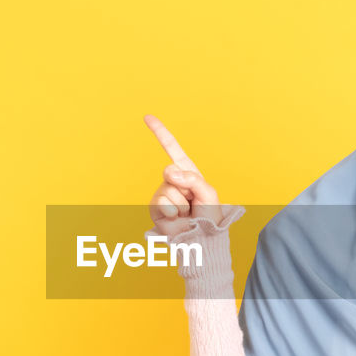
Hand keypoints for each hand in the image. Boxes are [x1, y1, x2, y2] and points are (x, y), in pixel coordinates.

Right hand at [144, 114, 224, 235]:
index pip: (172, 149)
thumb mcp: (208, 193)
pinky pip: (161, 202)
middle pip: (170, 171)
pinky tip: (177, 218)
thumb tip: (170, 173)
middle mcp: (173, 181)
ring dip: (181, 203)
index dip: (160, 132)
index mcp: (187, 173)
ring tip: (187, 212)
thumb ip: (192, 179)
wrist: (202, 238)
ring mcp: (162, 194)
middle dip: (184, 185)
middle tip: (192, 200)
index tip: (147, 117)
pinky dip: (173, 211)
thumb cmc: (209, 216)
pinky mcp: (155, 208)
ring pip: (167, 189)